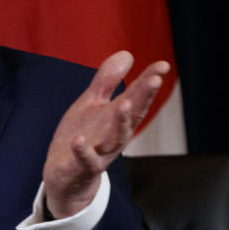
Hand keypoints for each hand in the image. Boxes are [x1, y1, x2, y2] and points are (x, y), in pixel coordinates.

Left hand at [42, 52, 168, 217]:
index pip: (136, 97)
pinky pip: (85, 160)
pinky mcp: (82, 167)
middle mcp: (114, 135)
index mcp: (117, 118)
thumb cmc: (83, 135)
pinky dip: (82, 151)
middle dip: (143, 98)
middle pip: (132, 116)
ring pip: (116, 138)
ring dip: (121, 122)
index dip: (149, 81)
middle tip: (155, 80)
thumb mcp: (92, 103)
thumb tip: (128, 53)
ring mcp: (100, 152)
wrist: (65, 176)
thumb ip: (108, 80)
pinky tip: (78, 140)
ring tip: (123, 103)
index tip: (163, 65)